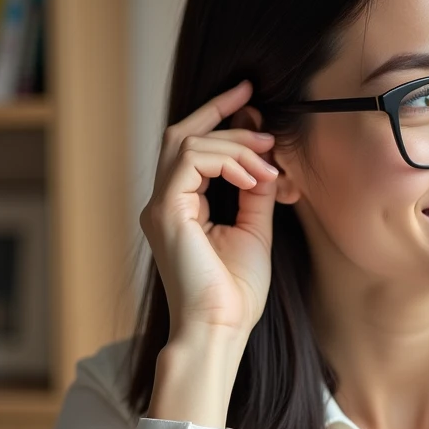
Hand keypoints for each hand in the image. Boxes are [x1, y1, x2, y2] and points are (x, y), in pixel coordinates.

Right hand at [139, 79, 278, 344]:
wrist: (220, 328)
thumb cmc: (234, 292)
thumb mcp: (253, 229)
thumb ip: (255, 191)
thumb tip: (265, 160)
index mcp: (181, 207)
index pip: (191, 148)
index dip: (218, 117)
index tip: (249, 100)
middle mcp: (165, 202)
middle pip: (182, 134)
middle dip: (220, 112)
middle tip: (256, 105)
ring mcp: (161, 206)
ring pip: (188, 142)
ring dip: (235, 145)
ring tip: (267, 163)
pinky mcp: (166, 211)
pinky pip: (190, 160)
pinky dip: (227, 160)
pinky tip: (255, 179)